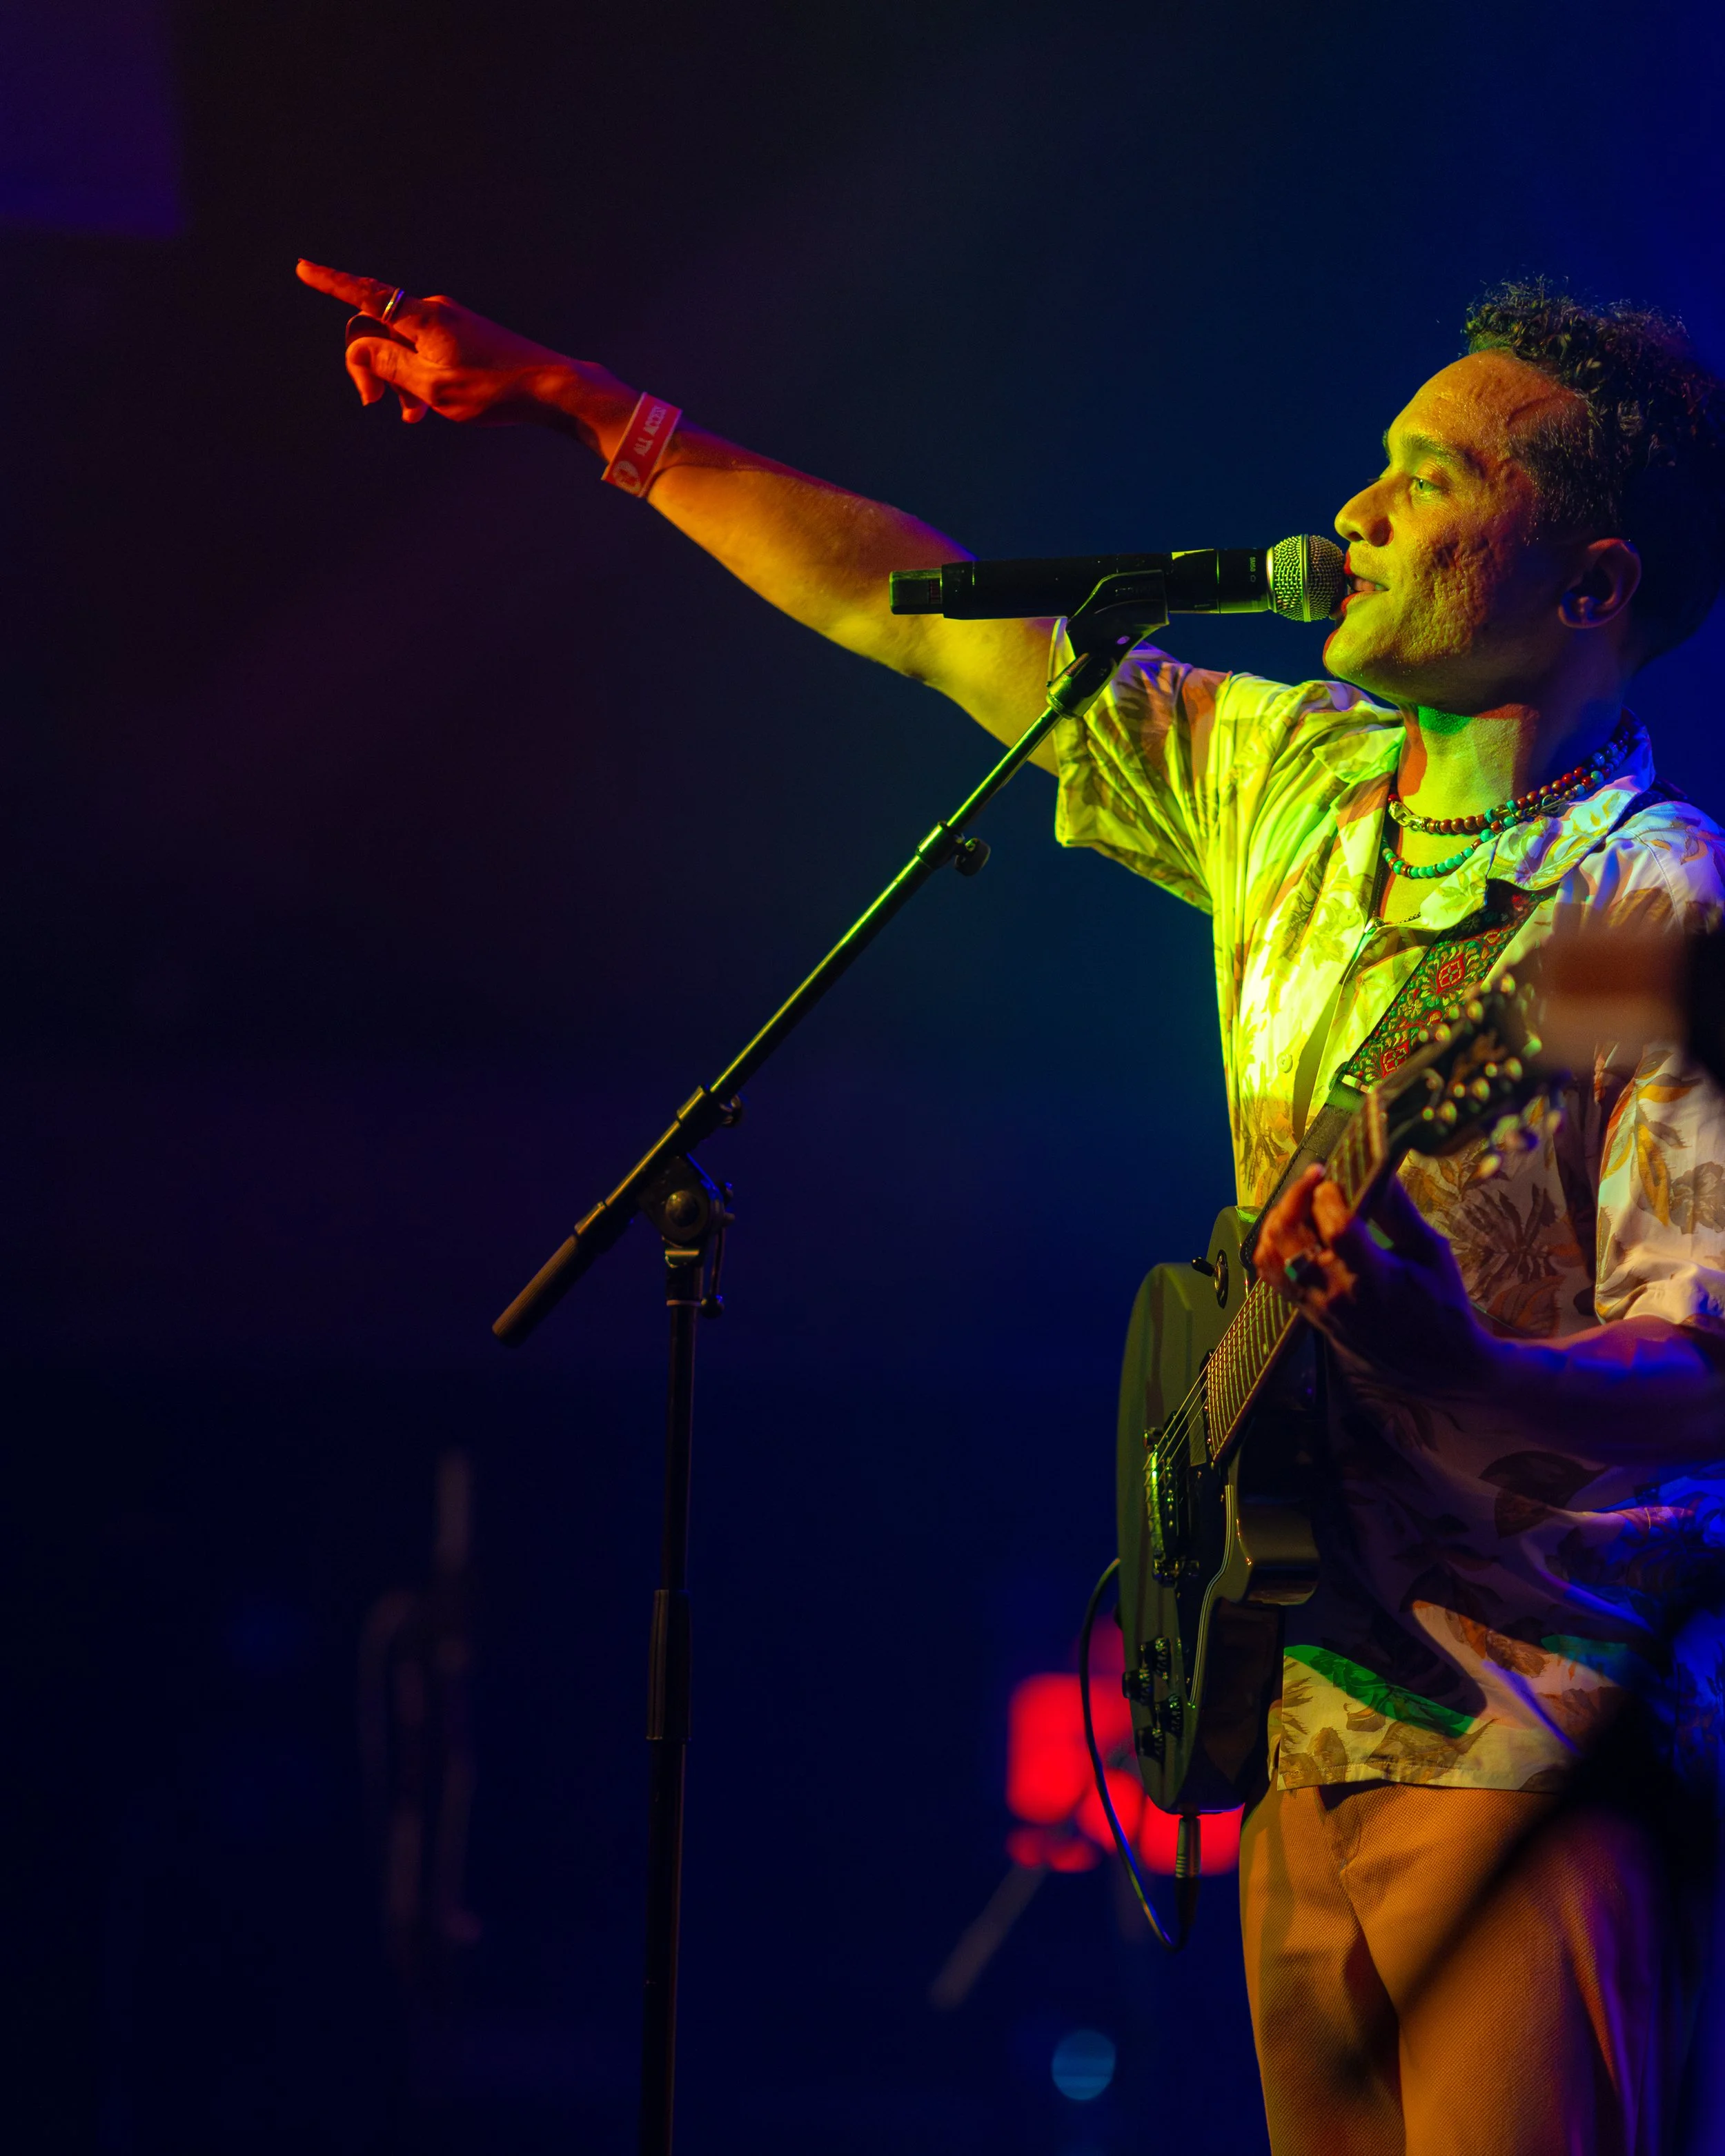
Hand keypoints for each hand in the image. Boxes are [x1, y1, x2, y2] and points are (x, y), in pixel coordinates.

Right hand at [294, 260, 637, 449]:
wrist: (552, 388)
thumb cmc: (496, 391)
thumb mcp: (434, 389)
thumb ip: (391, 366)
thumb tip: (361, 346)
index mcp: (424, 318)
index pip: (367, 295)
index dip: (332, 285)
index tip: (303, 269)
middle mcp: (435, 311)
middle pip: (379, 329)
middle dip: (369, 366)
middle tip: (376, 404)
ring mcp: (450, 322)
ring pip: (402, 346)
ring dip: (397, 379)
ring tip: (412, 416)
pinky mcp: (464, 336)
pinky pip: (424, 352)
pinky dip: (417, 377)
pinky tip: (426, 408)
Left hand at [1255, 1163, 1497, 1397]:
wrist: (1432, 1364)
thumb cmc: (1440, 1305)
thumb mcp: (1431, 1252)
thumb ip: (1399, 1210)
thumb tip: (1379, 1165)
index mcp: (1373, 1278)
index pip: (1336, 1227)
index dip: (1328, 1194)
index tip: (1336, 1174)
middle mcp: (1334, 1292)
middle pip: (1289, 1236)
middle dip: (1297, 1195)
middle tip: (1316, 1175)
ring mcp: (1313, 1304)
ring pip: (1270, 1253)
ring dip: (1279, 1217)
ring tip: (1303, 1198)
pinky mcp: (1304, 1311)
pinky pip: (1271, 1273)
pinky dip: (1272, 1243)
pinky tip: (1294, 1227)